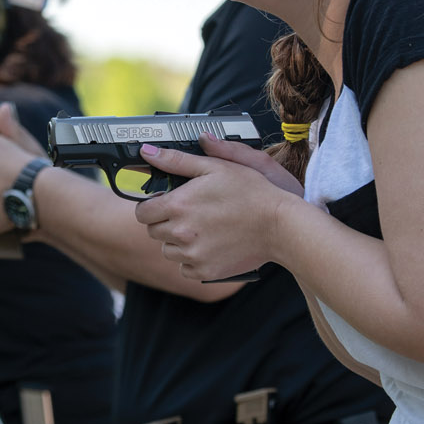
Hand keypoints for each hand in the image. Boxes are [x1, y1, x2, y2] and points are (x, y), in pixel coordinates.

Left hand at [132, 136, 306, 282]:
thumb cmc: (252, 193)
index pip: (142, 212)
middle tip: (190, 214)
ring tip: (203, 229)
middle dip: (166, 222)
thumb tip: (148, 152)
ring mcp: (192, 255)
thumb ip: (177, 160)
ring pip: (169, 251)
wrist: (280, 226)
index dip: (152, 207)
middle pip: (154, 232)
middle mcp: (181, 233)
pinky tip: (211, 245)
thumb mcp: (215, 167)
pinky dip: (193, 259)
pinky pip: (185, 268)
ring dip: (178, 242)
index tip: (165, 204)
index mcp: (179, 206)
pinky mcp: (205, 271)